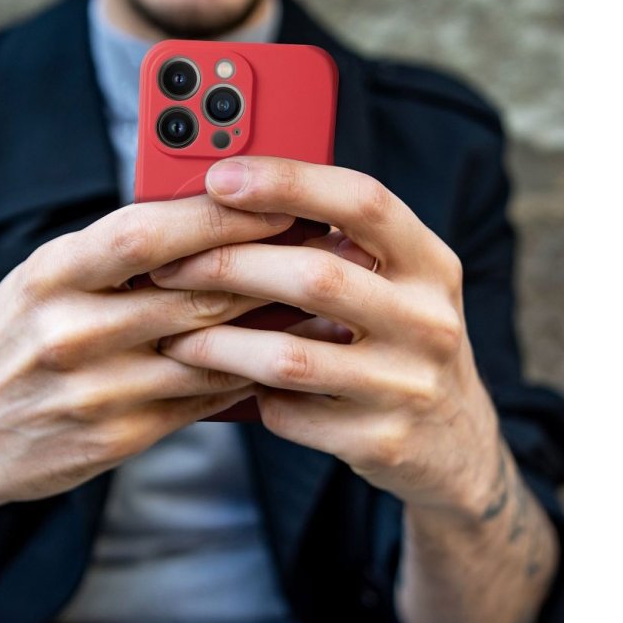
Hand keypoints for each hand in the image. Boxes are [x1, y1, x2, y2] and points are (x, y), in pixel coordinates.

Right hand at [0, 195, 293, 530]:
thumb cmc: (12, 342)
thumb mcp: (40, 280)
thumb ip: (111, 252)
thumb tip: (205, 218)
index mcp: (50, 274)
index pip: (147, 230)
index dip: (220, 215)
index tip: (276, 201)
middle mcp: (70, 329)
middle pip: (195, 291)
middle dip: (270, 267)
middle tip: (322, 248)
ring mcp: (95, 389)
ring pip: (210, 350)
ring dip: (273, 325)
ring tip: (320, 301)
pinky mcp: (116, 437)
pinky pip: (201, 400)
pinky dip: (245, 375)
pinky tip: (278, 356)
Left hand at [151, 156, 500, 519]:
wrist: (453, 445)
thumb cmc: (398, 341)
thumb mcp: (395, 285)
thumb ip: (337, 246)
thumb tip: (229, 202)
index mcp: (429, 263)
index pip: (364, 200)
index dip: (290, 182)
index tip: (222, 177)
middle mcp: (429, 320)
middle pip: (316, 275)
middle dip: (228, 266)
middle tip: (168, 266)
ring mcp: (407, 385)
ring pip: (288, 356)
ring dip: (216, 342)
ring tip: (172, 333)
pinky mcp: (379, 441)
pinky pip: (288, 412)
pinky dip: (247, 394)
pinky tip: (226, 382)